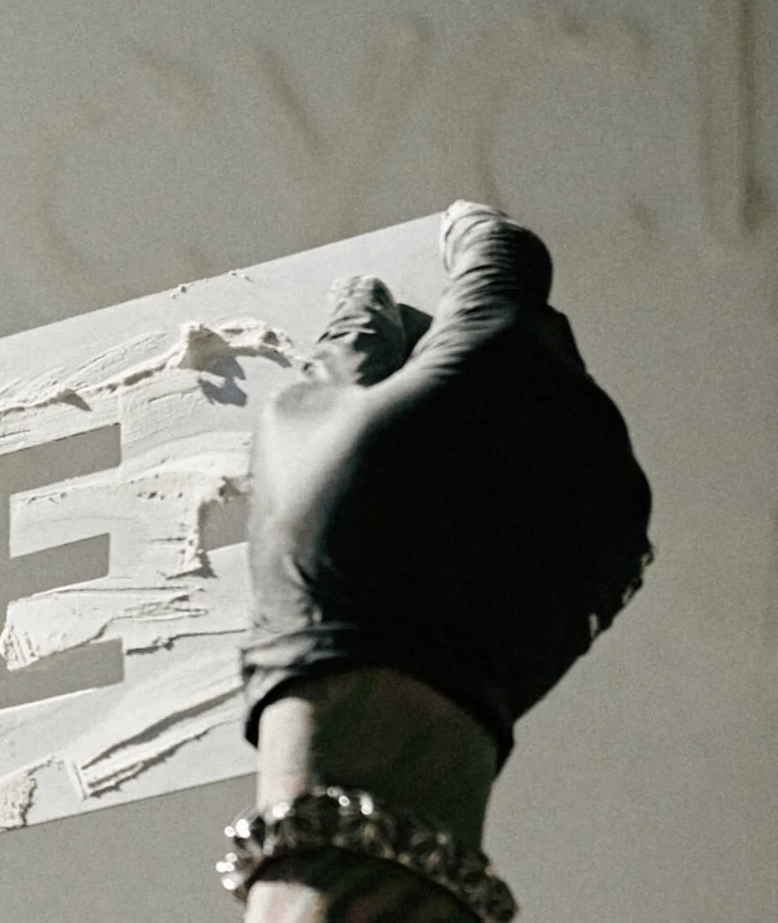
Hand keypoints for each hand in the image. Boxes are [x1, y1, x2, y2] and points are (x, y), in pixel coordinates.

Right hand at [241, 201, 652, 761]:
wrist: (388, 692)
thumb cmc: (327, 547)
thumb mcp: (303, 428)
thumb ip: (349, 346)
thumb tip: (370, 303)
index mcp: (493, 353)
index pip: (501, 257)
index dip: (471, 237)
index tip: (455, 230)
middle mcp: (573, 401)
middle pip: (535, 336)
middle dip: (480, 338)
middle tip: (418, 369)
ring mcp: (607, 478)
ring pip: (561, 414)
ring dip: (509, 417)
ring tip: (440, 469)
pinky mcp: (619, 546)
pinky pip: (579, 485)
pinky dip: (533, 483)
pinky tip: (474, 523)